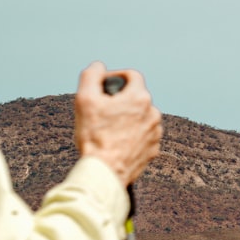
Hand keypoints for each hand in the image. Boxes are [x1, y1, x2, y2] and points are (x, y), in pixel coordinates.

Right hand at [74, 62, 161, 185]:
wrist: (104, 171)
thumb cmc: (94, 136)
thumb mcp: (85, 99)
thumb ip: (91, 75)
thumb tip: (98, 67)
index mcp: (139, 98)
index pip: (132, 76)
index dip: (116, 76)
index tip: (105, 85)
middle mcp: (153, 113)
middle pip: (136, 97)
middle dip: (121, 100)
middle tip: (103, 110)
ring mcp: (155, 133)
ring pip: (141, 117)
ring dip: (128, 118)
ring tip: (109, 129)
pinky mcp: (153, 150)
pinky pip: (143, 135)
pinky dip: (133, 135)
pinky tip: (117, 142)